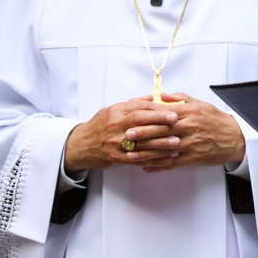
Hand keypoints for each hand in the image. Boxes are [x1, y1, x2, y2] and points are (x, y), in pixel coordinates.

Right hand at [64, 96, 179, 172]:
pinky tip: (166, 160)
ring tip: (176, 142)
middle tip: (177, 122)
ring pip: (140, 143)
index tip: (172, 110)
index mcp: (116, 113)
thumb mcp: (111, 110)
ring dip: (160, 143)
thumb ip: (132, 104)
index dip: (156, 110)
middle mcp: (116, 126)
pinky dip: (153, 160)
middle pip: (140, 123)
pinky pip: (137, 159)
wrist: (79, 146)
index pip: (139, 108)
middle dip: (160, 123)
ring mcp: (116, 143)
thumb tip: (151, 97)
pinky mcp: (117, 158)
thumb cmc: (99, 126)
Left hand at [133, 93, 245, 173]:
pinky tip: (146, 168)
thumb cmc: (216, 120)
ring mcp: (191, 144)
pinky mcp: (194, 157)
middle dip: (143, 134)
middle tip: (126, 136)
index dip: (148, 117)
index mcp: (190, 112)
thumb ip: (180, 99)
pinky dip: (159, 167)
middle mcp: (189, 127)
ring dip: (146, 153)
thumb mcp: (201, 104)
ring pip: (165, 149)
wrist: (235, 137)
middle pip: (162, 131)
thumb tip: (162, 94)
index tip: (133, 118)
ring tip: (130, 155)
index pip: (164, 113)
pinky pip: (173, 163)